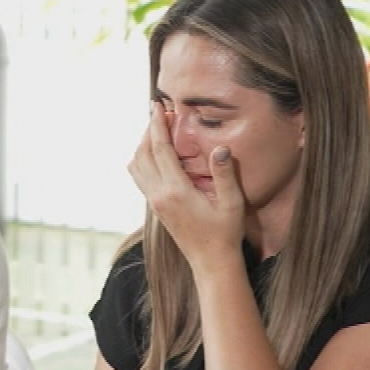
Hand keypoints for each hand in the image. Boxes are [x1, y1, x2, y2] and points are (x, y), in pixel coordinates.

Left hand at [126, 102, 247, 269]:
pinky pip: (140, 177)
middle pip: (143, 153)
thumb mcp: (232, 202)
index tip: (156, 106)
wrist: (210, 263)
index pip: (160, 149)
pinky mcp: (156, 208)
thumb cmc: (225, 233)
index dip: (157, 125)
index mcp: (176, 191)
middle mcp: (159, 196)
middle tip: (160, 112)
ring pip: (137, 165)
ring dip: (143, 145)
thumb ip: (225, 174)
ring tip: (158, 129)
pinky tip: (157, 153)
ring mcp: (155, 203)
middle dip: (149, 130)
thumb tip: (221, 148)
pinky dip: (143, 159)